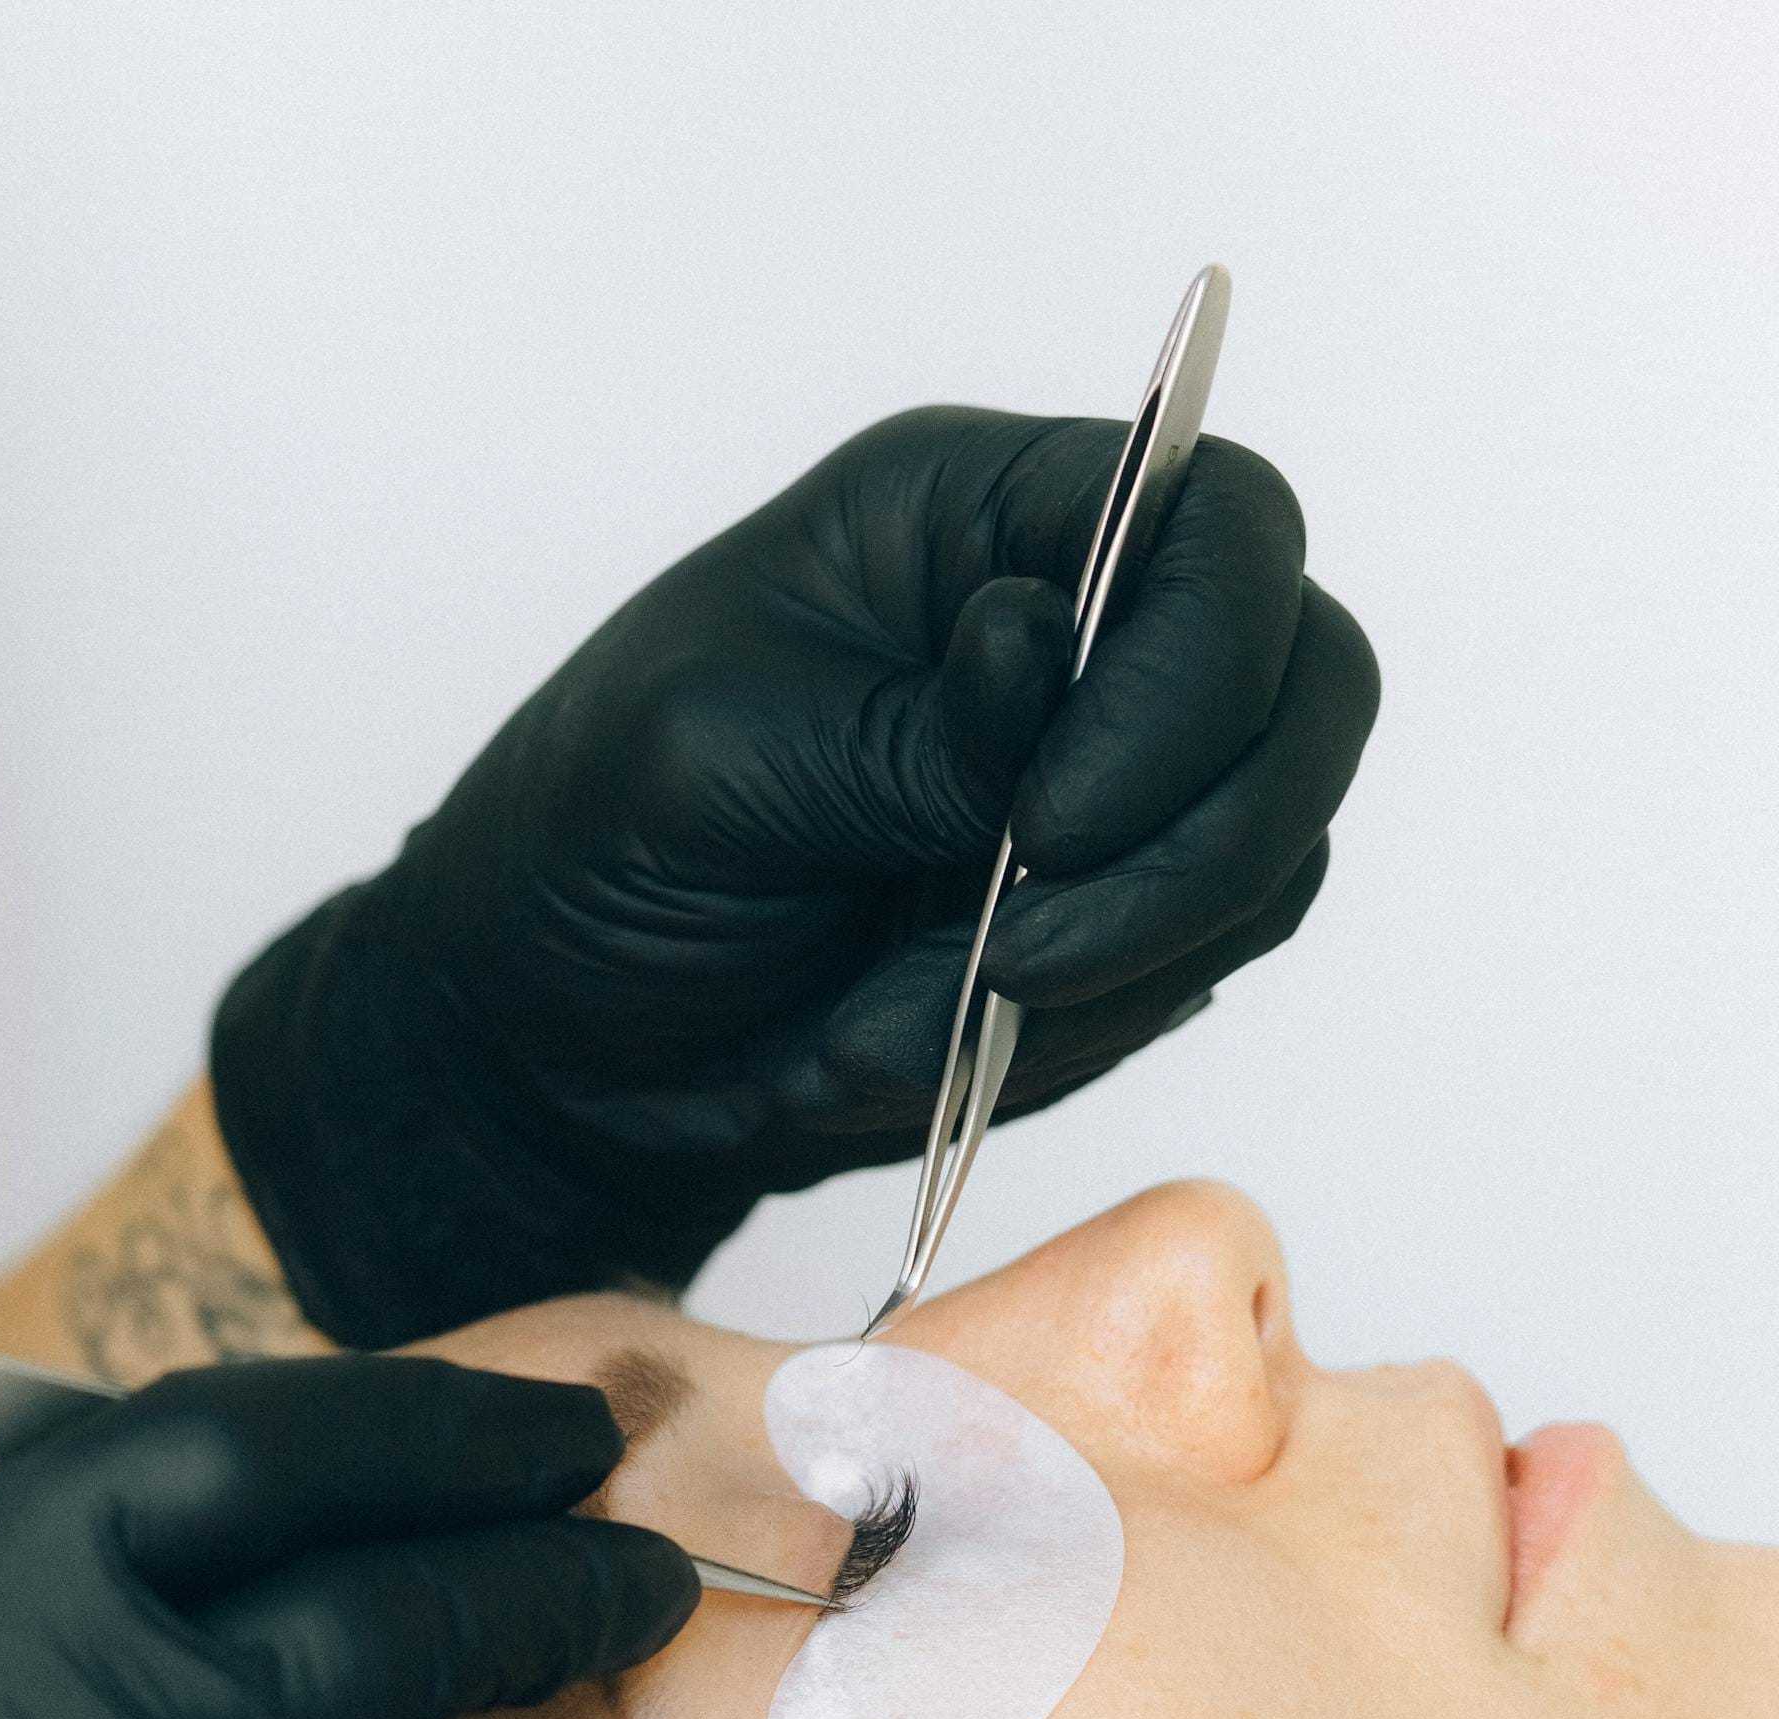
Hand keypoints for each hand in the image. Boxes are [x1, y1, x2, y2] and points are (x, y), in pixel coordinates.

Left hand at [211, 409, 1380, 1345]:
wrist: (561, 1043)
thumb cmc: (593, 854)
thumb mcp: (709, 763)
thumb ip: (902, 724)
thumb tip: (1045, 645)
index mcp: (978, 518)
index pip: (1217, 523)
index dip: (1194, 673)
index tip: (1048, 827)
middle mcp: (1083, 631)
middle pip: (1305, 690)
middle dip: (1195, 850)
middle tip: (1021, 955)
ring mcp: (1118, 786)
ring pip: (1270, 858)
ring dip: (1113, 972)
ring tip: (900, 1024)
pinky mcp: (1114, 927)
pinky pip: (1187, 978)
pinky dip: (1072, 1039)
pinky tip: (911, 1051)